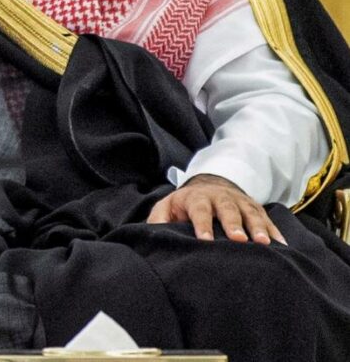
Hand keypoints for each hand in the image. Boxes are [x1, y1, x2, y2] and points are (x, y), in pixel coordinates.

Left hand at [147, 173, 285, 244]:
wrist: (207, 186)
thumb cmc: (183, 206)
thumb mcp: (166, 208)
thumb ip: (158, 221)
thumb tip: (150, 236)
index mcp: (196, 198)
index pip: (199, 210)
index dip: (202, 224)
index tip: (206, 240)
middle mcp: (220, 197)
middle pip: (227, 209)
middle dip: (233, 224)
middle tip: (239, 240)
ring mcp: (240, 201)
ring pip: (250, 212)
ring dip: (258, 227)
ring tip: (264, 244)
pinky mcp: (255, 207)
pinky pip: (266, 218)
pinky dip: (275, 231)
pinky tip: (281, 246)